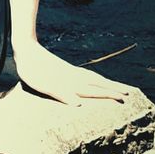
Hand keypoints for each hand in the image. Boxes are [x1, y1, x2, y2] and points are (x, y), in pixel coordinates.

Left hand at [12, 39, 130, 104]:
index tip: (124, 97)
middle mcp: (73, 76)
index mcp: (70, 81)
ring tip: (117, 86)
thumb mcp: (42, 84)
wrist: (26, 49)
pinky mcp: (64, 69)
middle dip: (113, 88)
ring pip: (93, 77)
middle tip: (129, 92)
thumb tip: (79, 104)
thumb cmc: (31, 70)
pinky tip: (94, 79)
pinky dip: (95, 78)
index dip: (108, 94)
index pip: (94, 89)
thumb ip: (59, 93)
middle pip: (97, 82)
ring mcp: (69, 71)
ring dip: (106, 82)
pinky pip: (85, 74)